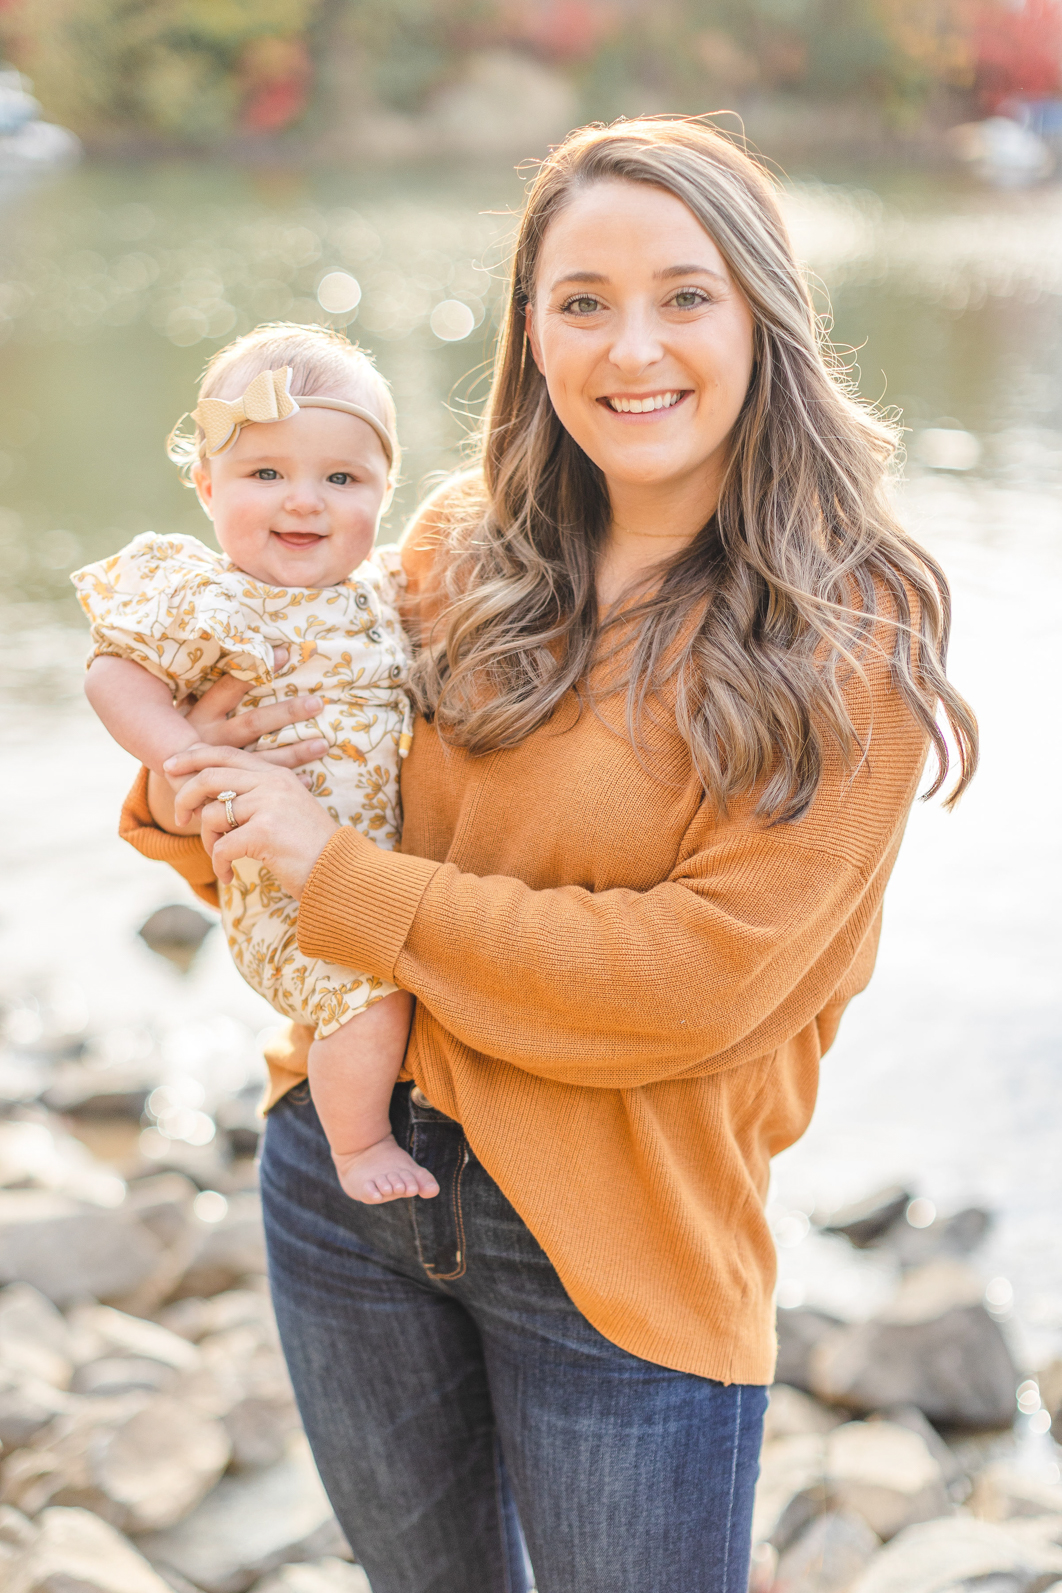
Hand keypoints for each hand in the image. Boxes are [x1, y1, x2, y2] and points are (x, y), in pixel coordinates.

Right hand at [146, 650, 329, 834]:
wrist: (165, 781)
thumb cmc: (184, 734)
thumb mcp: (187, 710)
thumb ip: (209, 688)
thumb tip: (236, 647)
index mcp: (200, 714)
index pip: (230, 686)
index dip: (256, 669)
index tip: (285, 654)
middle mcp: (210, 738)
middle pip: (253, 722)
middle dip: (286, 712)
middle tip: (318, 703)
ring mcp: (221, 765)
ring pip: (263, 756)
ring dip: (295, 751)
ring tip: (323, 744)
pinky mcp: (228, 788)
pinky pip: (261, 784)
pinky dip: (284, 780)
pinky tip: (309, 778)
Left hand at [164, 744, 340, 894]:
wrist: (340, 874)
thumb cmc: (311, 849)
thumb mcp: (286, 812)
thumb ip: (255, 798)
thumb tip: (211, 799)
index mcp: (276, 774)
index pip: (224, 754)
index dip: (192, 757)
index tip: (169, 766)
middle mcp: (272, 783)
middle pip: (208, 777)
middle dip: (185, 797)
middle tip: (180, 819)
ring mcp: (268, 805)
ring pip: (212, 815)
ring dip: (209, 841)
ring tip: (224, 859)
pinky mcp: (264, 832)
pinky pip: (221, 847)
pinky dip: (219, 865)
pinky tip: (230, 876)